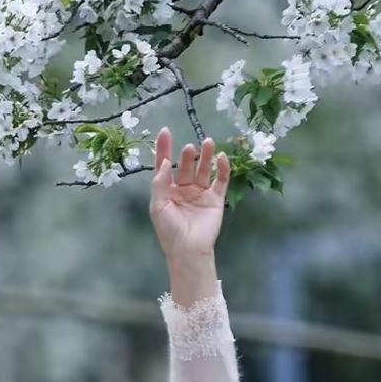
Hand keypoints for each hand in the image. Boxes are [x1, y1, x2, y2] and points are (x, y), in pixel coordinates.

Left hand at [149, 127, 230, 261]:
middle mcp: (184, 189)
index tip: (165, 131)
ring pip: (203, 170)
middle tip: (189, 147)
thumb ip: (160, 183)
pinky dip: (222, 169)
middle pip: (185, 166)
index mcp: (167, 190)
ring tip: (208, 142)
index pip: (164, 165)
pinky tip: (222, 158)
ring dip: (205, 156)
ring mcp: (200, 193)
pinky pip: (220, 181)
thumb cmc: (169, 230)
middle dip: (187, 156)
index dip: (163, 148)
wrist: (188, 250)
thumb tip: (163, 162)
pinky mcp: (216, 199)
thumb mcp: (158, 206)